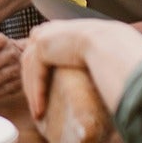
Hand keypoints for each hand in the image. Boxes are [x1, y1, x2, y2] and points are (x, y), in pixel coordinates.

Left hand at [21, 20, 141, 120]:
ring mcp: (44, 37)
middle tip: (37, 107)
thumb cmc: (111, 49)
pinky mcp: (42, 47)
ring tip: (39, 113)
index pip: (43, 52)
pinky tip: (40, 110)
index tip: (43, 93)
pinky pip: (35, 75)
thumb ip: (90, 57)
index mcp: (61, 29)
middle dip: (32, 85)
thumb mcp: (97, 50)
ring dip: (33, 93)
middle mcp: (49, 30)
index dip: (40, 73)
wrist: (108, 44)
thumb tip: (100, 78)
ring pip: (30, 70)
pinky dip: (37, 93)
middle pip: (32, 62)